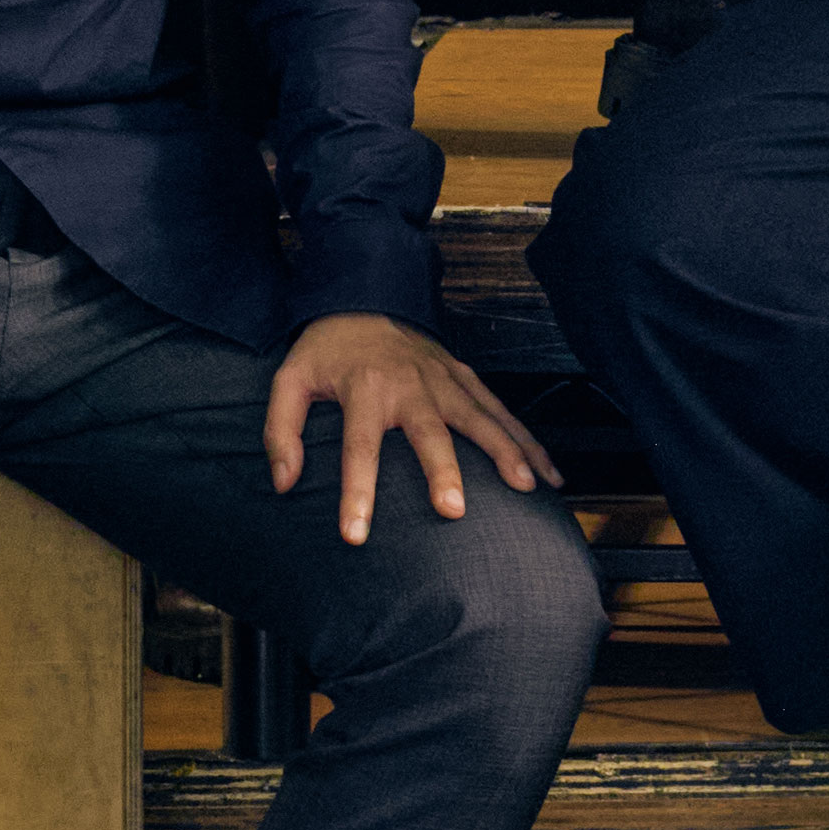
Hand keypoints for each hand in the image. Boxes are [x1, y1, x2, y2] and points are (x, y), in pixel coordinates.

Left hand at [268, 315, 549, 545]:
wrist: (364, 294)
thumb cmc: (327, 350)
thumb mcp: (289, 380)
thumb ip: (281, 431)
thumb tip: (285, 482)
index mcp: (364, 390)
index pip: (359, 448)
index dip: (357, 492)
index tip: (356, 535)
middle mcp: (409, 385)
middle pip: (429, 433)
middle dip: (443, 471)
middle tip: (454, 510)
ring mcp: (443, 380)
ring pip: (480, 418)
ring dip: (505, 451)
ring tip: (526, 488)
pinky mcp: (464, 376)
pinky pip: (500, 410)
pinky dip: (527, 439)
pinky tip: (547, 473)